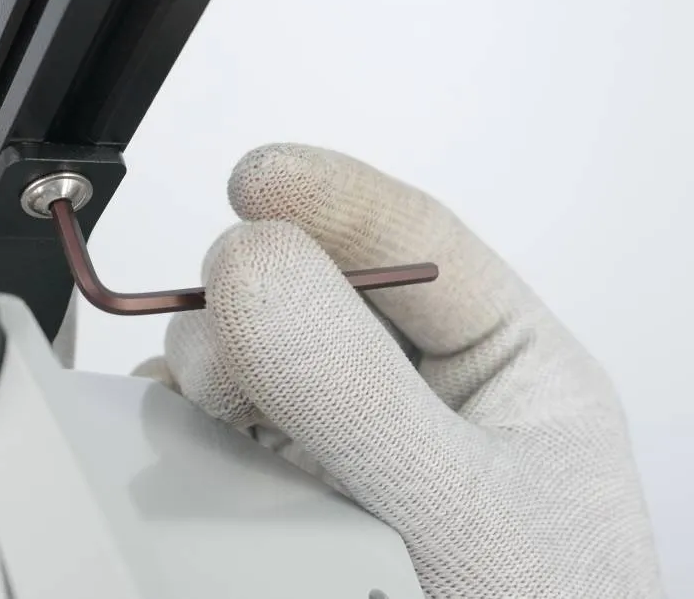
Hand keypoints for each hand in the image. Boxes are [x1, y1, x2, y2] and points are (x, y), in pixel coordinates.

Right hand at [138, 144, 663, 597]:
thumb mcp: (458, 512)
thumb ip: (354, 389)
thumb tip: (251, 262)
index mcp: (508, 371)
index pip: (419, 248)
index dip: (334, 198)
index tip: (254, 181)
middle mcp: (420, 397)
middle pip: (314, 291)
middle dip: (264, 311)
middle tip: (239, 370)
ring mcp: (342, 445)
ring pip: (249, 354)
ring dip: (219, 375)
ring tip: (234, 445)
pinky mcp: (281, 494)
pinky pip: (211, 426)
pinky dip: (185, 431)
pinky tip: (192, 464)